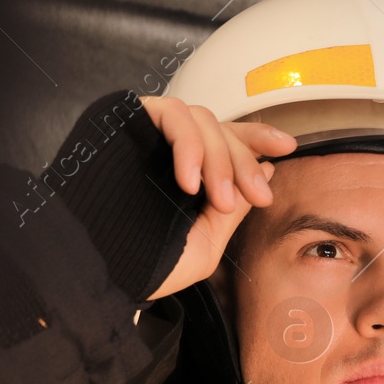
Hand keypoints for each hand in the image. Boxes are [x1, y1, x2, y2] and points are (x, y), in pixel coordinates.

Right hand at [139, 96, 296, 300]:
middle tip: (256, 195)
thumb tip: (267, 170)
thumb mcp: (206, 243)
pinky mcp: (127, 120)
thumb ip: (234, 207)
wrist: (97, 271)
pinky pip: (170, 112)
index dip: (258, 137)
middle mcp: (169, 152)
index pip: (227, 142)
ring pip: (200, 118)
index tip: (287, 147)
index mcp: (189, 177)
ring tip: (216, 198)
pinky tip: (189, 182)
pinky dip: (188, 144)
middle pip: (221, 130)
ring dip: (218, 157)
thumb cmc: (146, 265)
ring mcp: (148, 135)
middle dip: (244, 162)